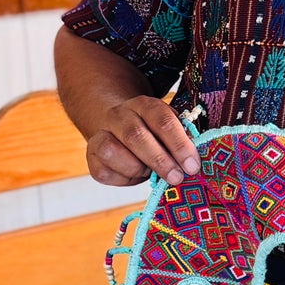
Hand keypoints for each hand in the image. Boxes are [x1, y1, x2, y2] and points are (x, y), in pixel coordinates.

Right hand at [85, 96, 199, 187]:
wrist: (118, 131)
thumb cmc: (152, 136)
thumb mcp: (169, 131)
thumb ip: (181, 140)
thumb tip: (193, 161)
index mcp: (144, 105)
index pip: (162, 120)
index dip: (179, 144)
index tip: (192, 166)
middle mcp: (120, 116)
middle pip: (136, 135)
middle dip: (160, 160)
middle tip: (176, 178)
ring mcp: (102, 134)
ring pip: (112, 152)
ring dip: (136, 168)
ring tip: (150, 173)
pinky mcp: (92, 157)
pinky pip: (104, 172)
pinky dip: (122, 179)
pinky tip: (134, 175)